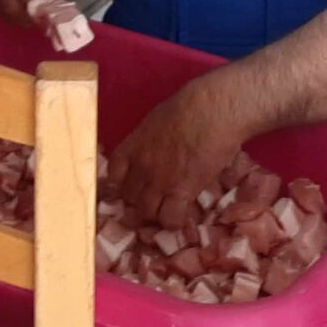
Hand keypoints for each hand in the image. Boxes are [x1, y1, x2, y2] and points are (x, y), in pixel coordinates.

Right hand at [0, 0, 68, 26]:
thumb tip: (49, 12)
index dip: (34, 8)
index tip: (50, 20)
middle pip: (10, 4)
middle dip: (31, 16)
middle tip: (50, 20)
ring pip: (6, 12)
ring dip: (25, 19)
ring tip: (42, 15)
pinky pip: (3, 13)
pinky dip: (18, 18)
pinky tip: (31, 14)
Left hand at [108, 71, 249, 229]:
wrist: (213, 110)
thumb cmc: (192, 105)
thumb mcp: (159, 120)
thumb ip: (152, 141)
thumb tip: (161, 150)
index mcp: (134, 145)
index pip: (113, 174)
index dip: (120, 184)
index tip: (130, 187)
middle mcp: (141, 166)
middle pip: (129, 197)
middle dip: (139, 201)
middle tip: (154, 200)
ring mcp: (159, 181)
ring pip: (146, 212)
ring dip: (156, 214)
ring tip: (169, 209)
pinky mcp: (181, 192)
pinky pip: (170, 219)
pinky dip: (174, 222)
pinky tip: (183, 215)